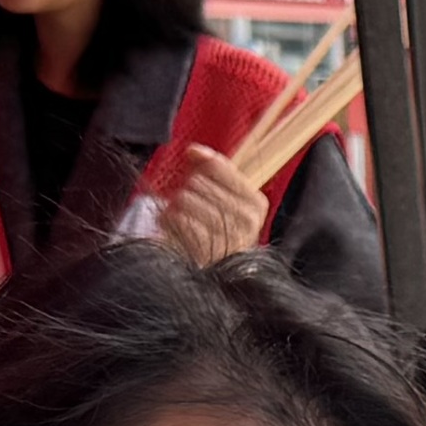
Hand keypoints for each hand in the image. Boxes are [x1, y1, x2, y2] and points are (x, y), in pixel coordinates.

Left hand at [160, 147, 269, 268]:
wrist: (213, 275)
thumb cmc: (218, 232)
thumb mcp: (227, 200)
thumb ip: (214, 170)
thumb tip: (193, 150)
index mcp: (256, 203)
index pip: (218, 166)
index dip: (200, 163)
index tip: (192, 166)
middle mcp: (246, 220)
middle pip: (197, 182)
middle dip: (187, 192)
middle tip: (190, 208)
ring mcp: (227, 236)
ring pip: (184, 198)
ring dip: (175, 207)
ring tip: (182, 220)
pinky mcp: (204, 250)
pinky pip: (176, 219)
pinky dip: (169, 222)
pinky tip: (175, 230)